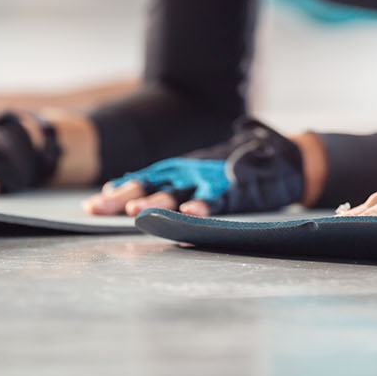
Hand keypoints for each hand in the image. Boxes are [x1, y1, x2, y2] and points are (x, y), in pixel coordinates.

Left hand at [83, 118, 304, 216]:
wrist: (284, 160)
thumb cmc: (234, 170)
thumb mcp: (196, 174)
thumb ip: (162, 182)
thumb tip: (116, 187)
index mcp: (181, 169)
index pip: (142, 179)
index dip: (117, 192)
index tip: (92, 205)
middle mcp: (191, 172)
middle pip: (151, 186)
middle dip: (124, 199)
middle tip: (99, 209)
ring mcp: (213, 179)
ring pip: (178, 192)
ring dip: (156, 203)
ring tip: (136, 213)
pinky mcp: (237, 188)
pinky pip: (218, 199)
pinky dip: (205, 206)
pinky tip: (190, 215)